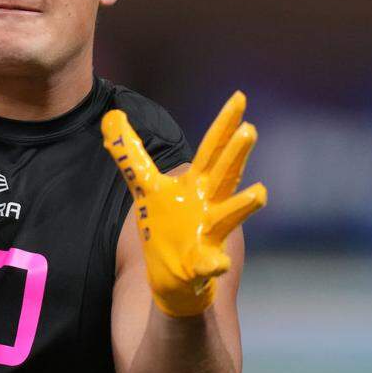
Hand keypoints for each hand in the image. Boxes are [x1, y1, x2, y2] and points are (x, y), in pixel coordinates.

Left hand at [101, 92, 266, 316]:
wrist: (170, 276)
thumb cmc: (164, 226)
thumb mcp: (144, 186)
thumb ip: (129, 153)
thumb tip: (111, 116)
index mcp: (196, 184)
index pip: (212, 148)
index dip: (224, 123)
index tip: (240, 97)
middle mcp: (209, 204)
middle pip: (225, 175)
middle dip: (236, 154)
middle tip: (249, 130)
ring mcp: (208, 234)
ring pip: (229, 217)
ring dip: (243, 205)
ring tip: (260, 193)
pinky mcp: (201, 264)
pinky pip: (210, 264)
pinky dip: (215, 264)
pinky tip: (219, 263)